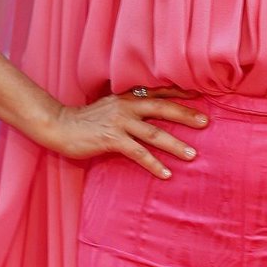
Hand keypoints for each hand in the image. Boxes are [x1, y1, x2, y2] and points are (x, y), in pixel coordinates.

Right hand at [45, 85, 208, 179]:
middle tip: (206, 122)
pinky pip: (138, 153)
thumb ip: (128, 108)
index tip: (200, 96)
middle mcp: (126, 106)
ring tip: (192, 154)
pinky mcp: (111, 139)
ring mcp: (119, 122)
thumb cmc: (85, 119)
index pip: (158, 92)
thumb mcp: (109, 107)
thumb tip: (148, 115)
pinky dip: (154, 164)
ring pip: (154, 133)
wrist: (60, 125)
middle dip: (185, 115)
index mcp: (127, 97)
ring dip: (174, 144)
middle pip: (162, 108)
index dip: (179, 94)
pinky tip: (166, 173)